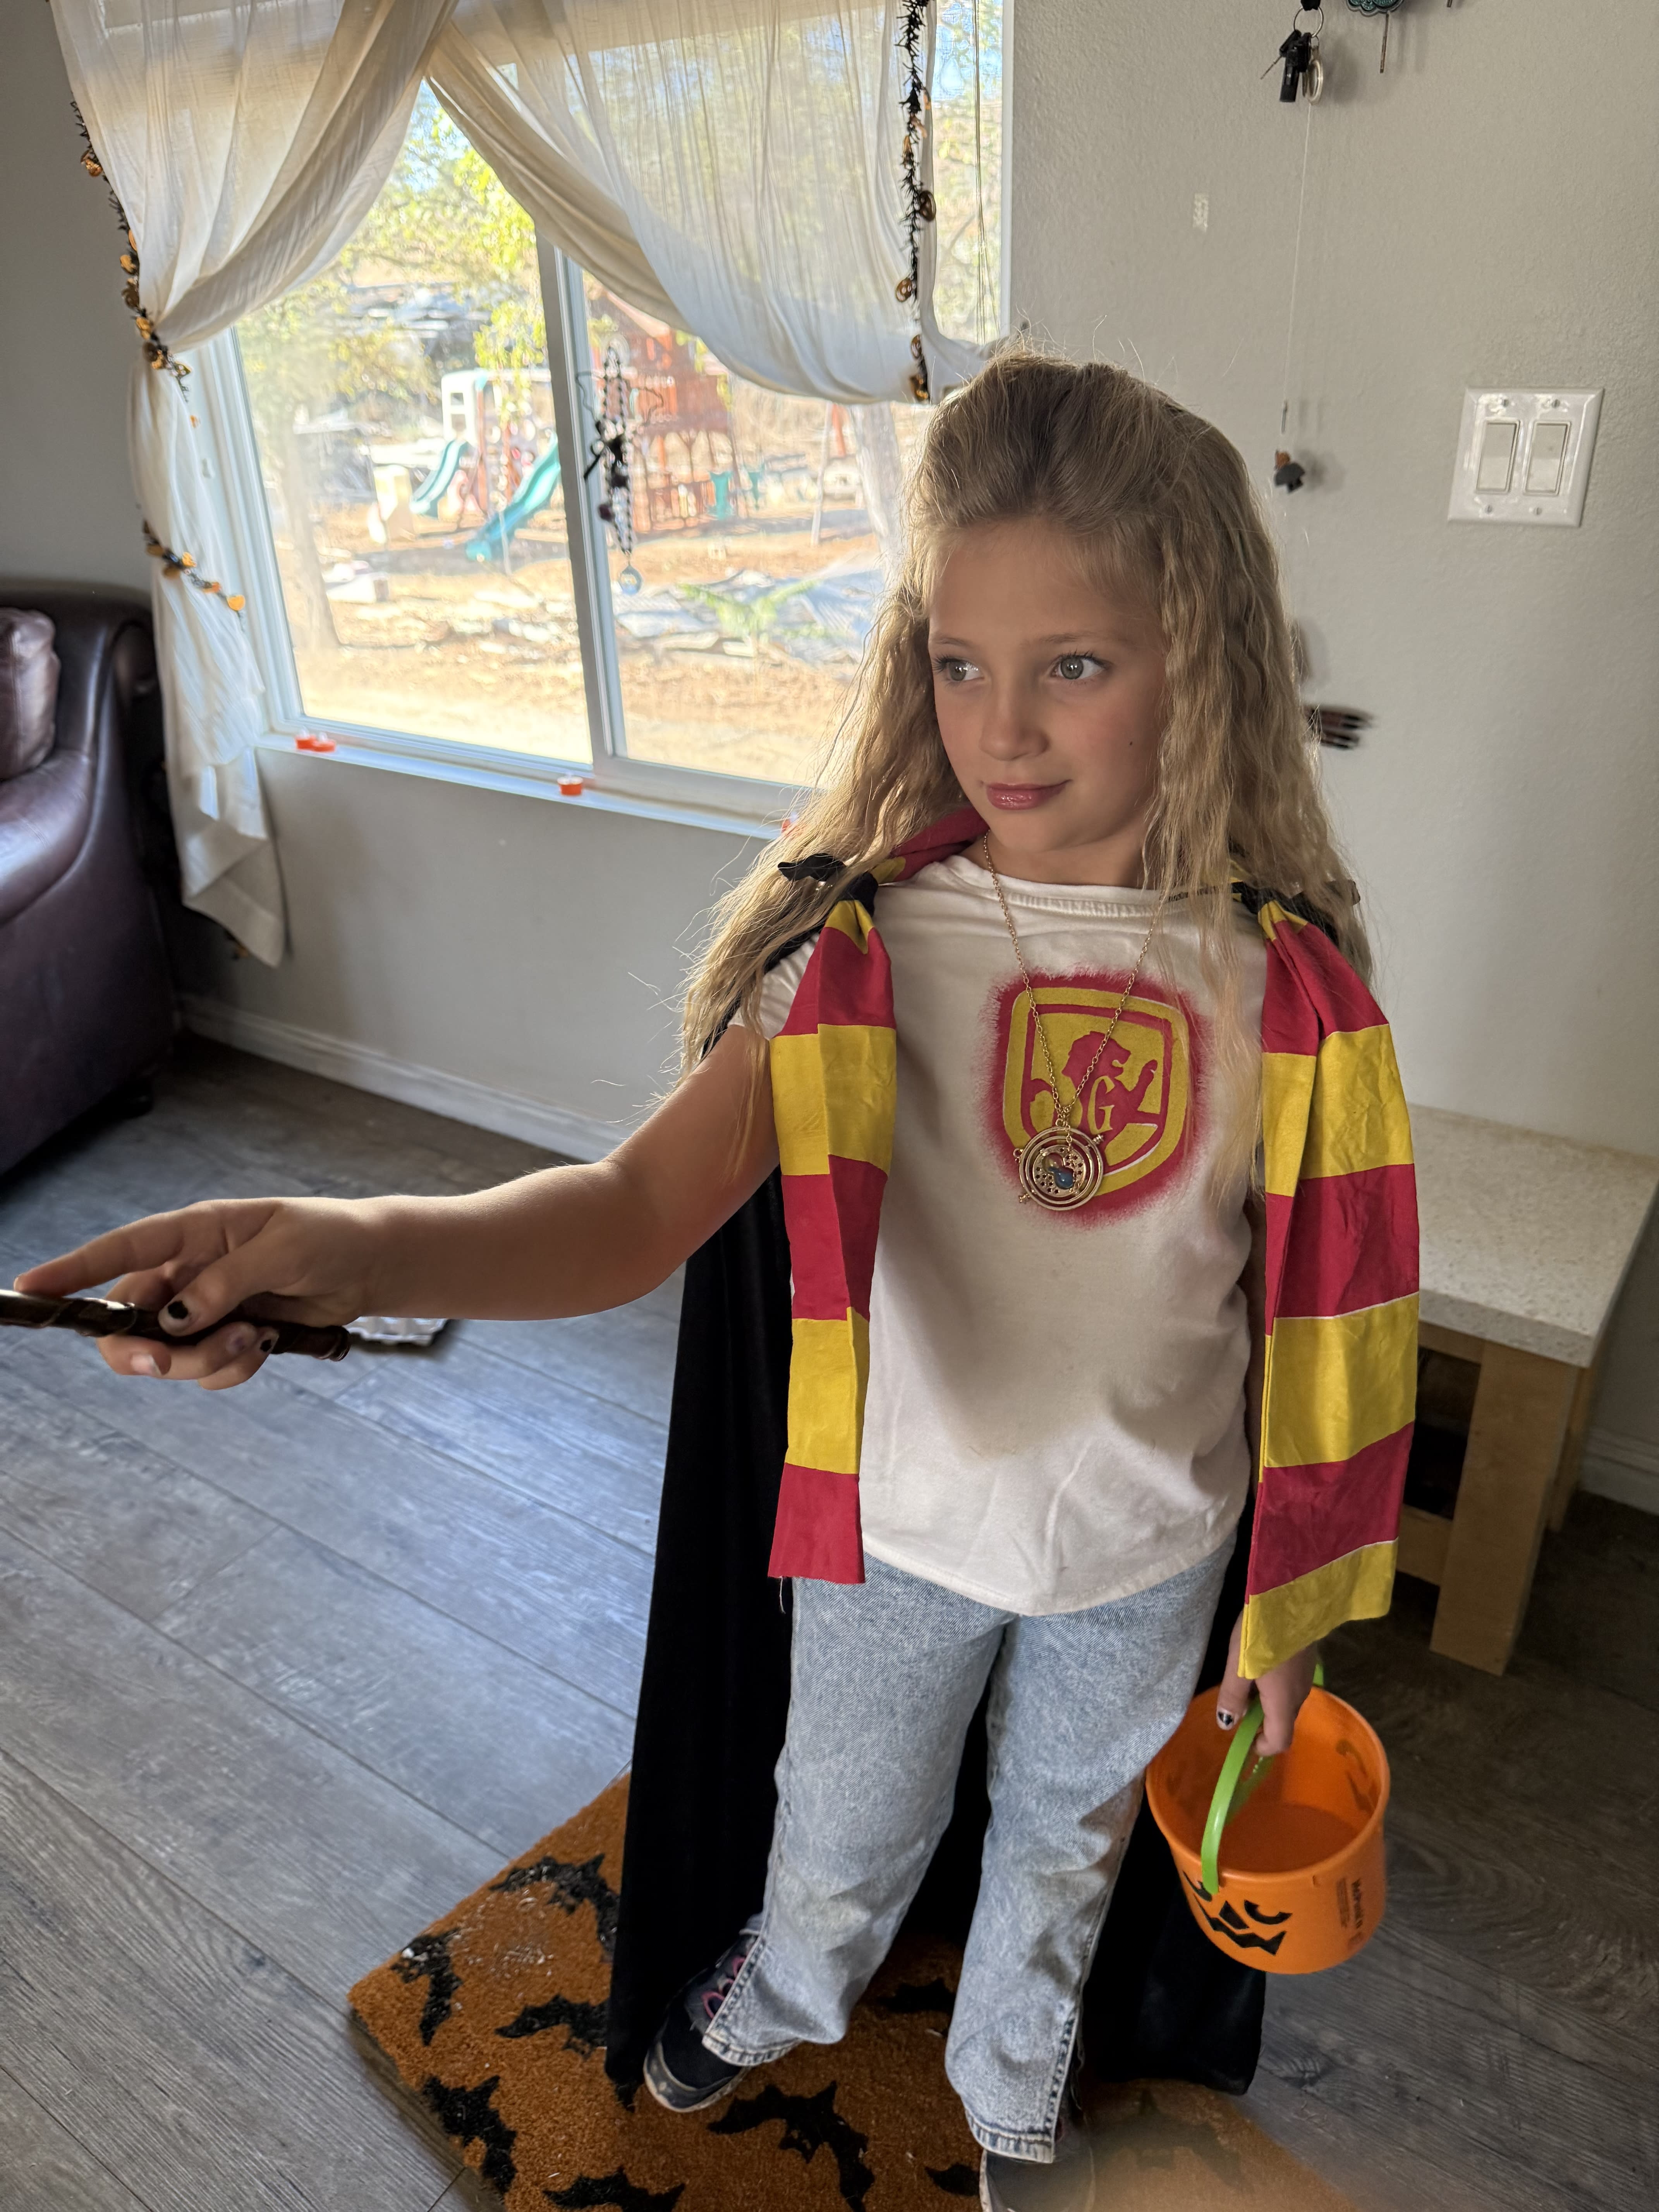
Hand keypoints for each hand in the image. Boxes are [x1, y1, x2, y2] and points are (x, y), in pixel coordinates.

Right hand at [13, 1196, 383, 1389]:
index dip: (72, 1270)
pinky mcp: (226, 1337)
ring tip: (256, 1337)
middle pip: (128, 1324)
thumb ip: (226, 1282)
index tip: (29, 1289)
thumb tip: (173, 1319)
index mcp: (194, 1232)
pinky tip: (267, 1344)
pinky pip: (205, 1371)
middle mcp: (187, 1272)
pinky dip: (232, 1369)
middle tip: (169, 1361)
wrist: (371, 1266)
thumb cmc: (330, 1238)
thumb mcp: (283, 1249)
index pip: (121, 1251)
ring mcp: (204, 1309)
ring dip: (204, 1360)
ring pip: (165, 1356)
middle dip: (145, 1352)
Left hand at [1215, 1612, 1316, 1756]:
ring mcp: (1307, 1676)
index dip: (1263, 1747)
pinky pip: (1292, 1684)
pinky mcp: (1309, 1659)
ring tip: (1247, 1682)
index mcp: (1283, 1702)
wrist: (1292, 1597)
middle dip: (1262, 1723)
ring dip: (1269, 1703)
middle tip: (1239, 1706)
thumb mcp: (1238, 1666)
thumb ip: (1233, 1697)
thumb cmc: (1260, 1634)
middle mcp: (1300, 1694)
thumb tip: (1228, 1724)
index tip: (1245, 1740)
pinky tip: (1262, 1666)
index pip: (1280, 1741)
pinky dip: (1277, 1687)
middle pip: (1284, 1722)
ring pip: (1288, 1702)